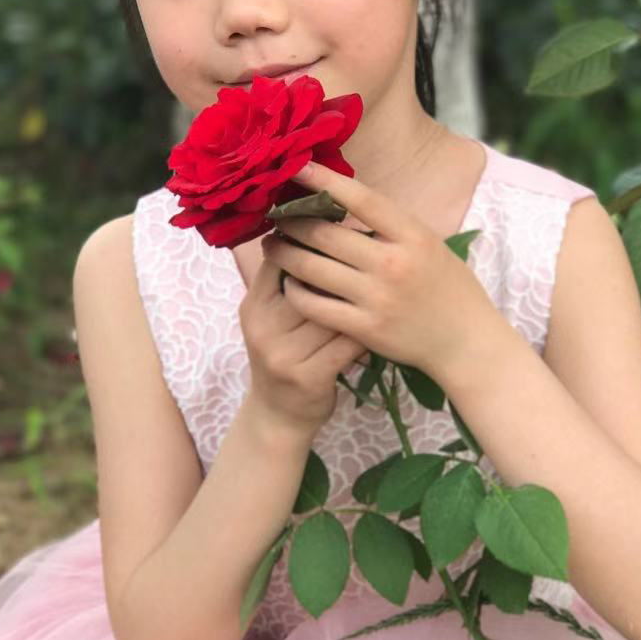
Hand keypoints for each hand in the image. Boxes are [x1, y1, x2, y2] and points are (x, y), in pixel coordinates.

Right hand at [238, 245, 369, 437]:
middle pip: (308, 282)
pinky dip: (367, 329)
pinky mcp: (308, 376)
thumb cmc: (287, 355)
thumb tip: (317, 228)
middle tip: (374, 253)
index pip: (279, 259)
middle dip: (343, 267)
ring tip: (386, 281)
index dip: (309, 239)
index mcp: (254, 306)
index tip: (339, 223)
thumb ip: (287, 282)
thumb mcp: (272, 319)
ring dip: (361, 296)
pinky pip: (345, 343)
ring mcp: (283, 354)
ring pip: (331, 311)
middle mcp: (263, 327)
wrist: (279, 416)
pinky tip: (384, 320)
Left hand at [261, 161, 501, 379]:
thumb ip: (390, 226)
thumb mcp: (429, 244)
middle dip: (291, 222)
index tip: (297, 167)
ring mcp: (377, 297)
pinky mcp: (365, 329)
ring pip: (312, 268)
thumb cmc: (448, 289)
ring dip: (284, 254)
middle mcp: (393, 263)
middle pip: (325, 233)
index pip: (360, 198)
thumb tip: (344, 201)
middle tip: (274, 216)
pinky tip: (288, 284)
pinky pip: (315, 305)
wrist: (466, 342)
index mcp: (412, 235)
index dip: (324, 180)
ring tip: (272, 246)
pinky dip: (295, 291)